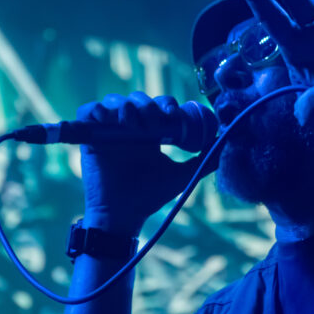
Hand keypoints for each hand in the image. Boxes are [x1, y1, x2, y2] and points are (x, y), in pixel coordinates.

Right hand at [77, 93, 210, 236]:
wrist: (124, 213)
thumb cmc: (151, 196)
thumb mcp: (183, 175)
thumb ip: (205, 161)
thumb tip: (225, 143)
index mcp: (151, 133)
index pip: (158, 106)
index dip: (166, 104)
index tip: (174, 116)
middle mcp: (130, 128)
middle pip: (138, 99)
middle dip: (148, 105)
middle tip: (154, 122)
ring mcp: (109, 130)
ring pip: (114, 101)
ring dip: (124, 105)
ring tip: (132, 123)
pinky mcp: (89, 137)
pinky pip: (87, 111)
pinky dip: (96, 109)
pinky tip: (107, 119)